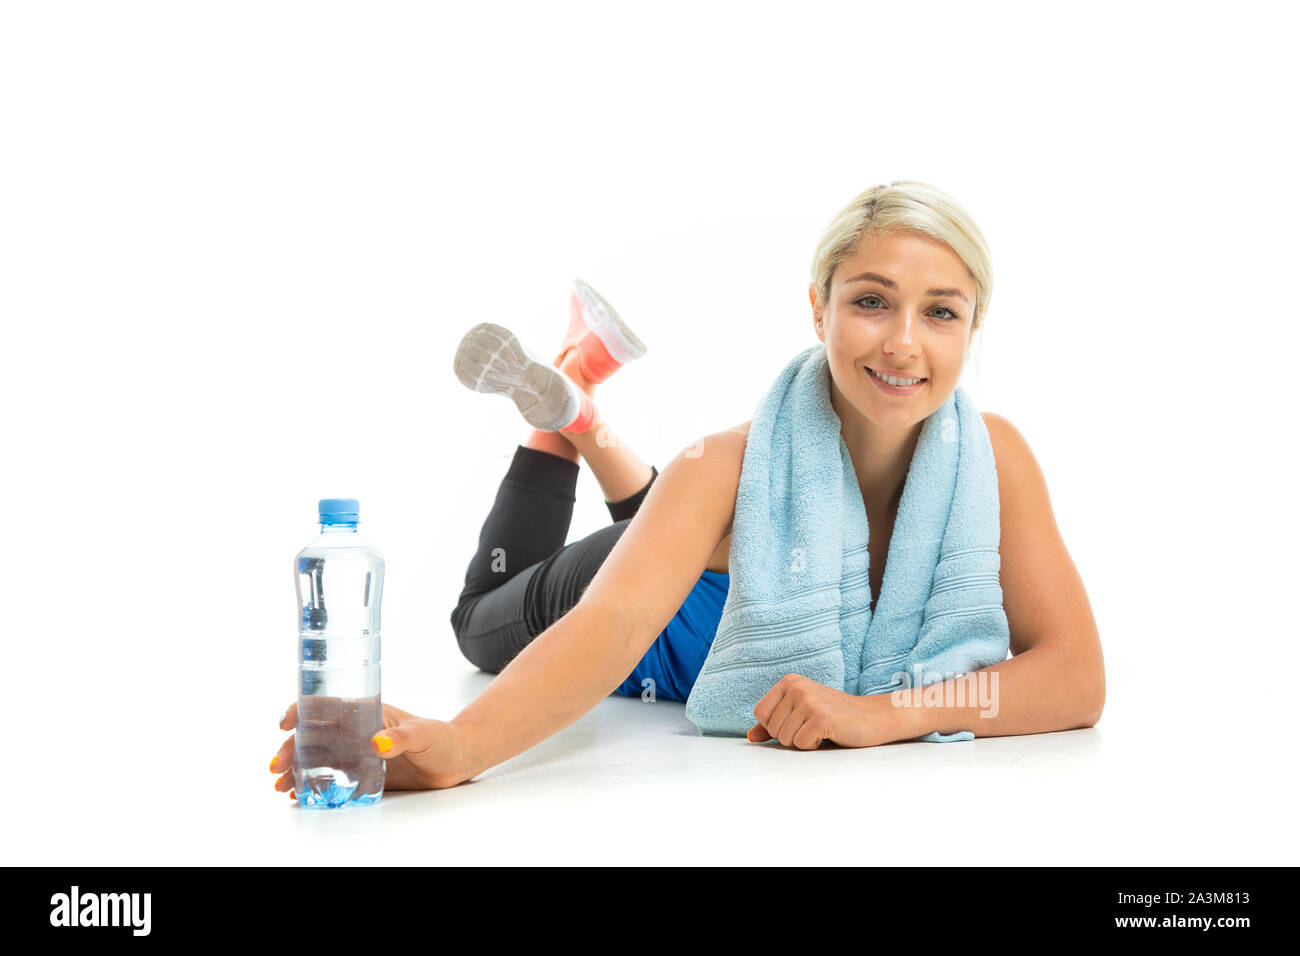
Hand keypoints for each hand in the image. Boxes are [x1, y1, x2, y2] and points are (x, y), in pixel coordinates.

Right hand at [269, 701, 477, 799]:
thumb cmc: (441, 739)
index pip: (325, 705)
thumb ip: (402, 738)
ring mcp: (356, 753)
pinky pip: (331, 779)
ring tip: (281, 787)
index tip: (285, 724)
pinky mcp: (362, 774)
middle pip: (313, 736)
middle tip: (276, 768)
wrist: (455, 760)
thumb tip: (378, 743)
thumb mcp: (423, 734)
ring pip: (316, 758)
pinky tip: (299, 796)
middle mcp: (355, 730)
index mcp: (365, 711)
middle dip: (291, 749)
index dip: (301, 711)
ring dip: (295, 770)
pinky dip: (312, 786)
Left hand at [746, 673, 907, 748]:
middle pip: (772, 729)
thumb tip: (751, 736)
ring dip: (804, 742)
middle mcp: (797, 687)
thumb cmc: (836, 717)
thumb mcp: (801, 714)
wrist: (874, 718)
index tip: (800, 722)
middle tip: (814, 726)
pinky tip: (830, 735)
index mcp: (789, 682)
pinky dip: (814, 746)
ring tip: (822, 730)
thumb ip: (774, 723)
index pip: (760, 715)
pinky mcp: (821, 718)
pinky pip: (801, 744)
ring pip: (785, 739)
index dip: (777, 727)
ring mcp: (809, 700)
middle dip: (791, 736)